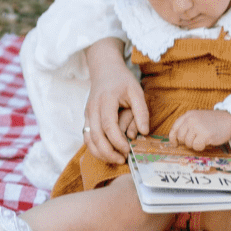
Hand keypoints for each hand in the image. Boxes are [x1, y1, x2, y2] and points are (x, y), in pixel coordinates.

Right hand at [83, 38, 148, 163]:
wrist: (105, 70)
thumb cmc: (122, 80)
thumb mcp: (136, 91)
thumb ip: (141, 111)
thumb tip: (144, 132)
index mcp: (106, 100)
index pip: (108, 125)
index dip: (117, 141)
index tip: (128, 150)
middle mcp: (93, 108)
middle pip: (95, 136)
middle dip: (108, 152)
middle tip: (123, 160)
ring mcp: (87, 113)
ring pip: (88, 139)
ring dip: (100, 153)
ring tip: (116, 159)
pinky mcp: (86, 118)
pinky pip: (87, 137)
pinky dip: (95, 148)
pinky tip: (107, 153)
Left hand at [168, 110, 230, 150]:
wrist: (229, 119)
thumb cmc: (213, 121)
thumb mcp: (198, 118)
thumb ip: (188, 125)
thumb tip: (177, 139)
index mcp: (188, 115)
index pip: (175, 128)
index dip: (173, 138)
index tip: (175, 144)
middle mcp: (191, 119)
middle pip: (181, 137)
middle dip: (187, 142)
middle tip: (196, 139)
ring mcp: (197, 126)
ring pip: (188, 143)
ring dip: (195, 144)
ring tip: (203, 139)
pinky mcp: (205, 134)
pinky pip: (196, 146)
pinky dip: (200, 147)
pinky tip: (206, 142)